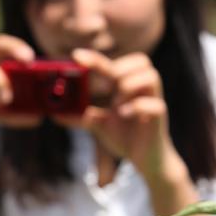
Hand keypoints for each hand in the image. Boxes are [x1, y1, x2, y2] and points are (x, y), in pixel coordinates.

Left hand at [57, 48, 181, 181]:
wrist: (145, 160)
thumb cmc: (125, 137)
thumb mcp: (99, 125)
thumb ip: (81, 117)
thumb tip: (55, 114)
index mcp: (126, 86)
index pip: (113, 64)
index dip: (95, 58)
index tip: (76, 56)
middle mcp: (142, 89)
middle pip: (141, 60)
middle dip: (119, 69)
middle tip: (106, 87)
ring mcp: (153, 100)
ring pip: (151, 76)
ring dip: (129, 86)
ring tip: (117, 104)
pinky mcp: (160, 117)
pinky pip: (154, 103)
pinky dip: (137, 106)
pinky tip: (123, 114)